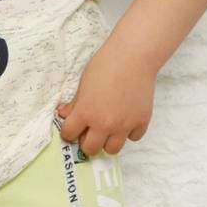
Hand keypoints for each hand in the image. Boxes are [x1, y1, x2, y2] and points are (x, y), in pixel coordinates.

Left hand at [55, 36, 154, 156]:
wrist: (133, 57)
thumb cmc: (105, 65)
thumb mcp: (83, 83)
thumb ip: (75, 103)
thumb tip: (64, 114)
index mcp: (85, 113)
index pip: (69, 135)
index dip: (69, 132)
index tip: (73, 127)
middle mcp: (104, 124)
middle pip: (90, 149)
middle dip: (87, 141)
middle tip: (90, 131)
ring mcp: (124, 125)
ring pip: (112, 150)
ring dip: (108, 141)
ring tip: (109, 129)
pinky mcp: (141, 122)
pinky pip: (133, 137)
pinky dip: (129, 132)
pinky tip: (127, 120)